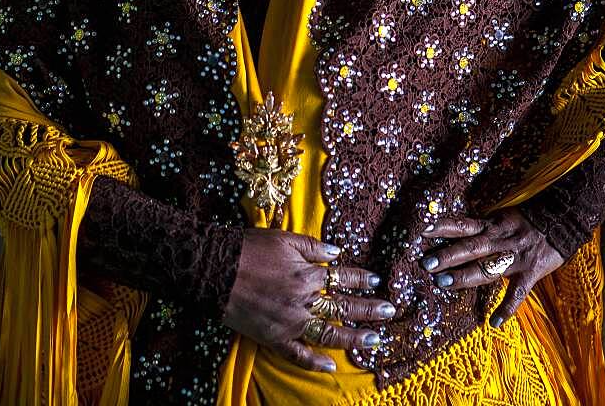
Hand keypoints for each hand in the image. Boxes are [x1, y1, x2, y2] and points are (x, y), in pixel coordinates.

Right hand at [223, 227, 396, 371]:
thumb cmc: (249, 249)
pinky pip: (298, 355)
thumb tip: (337, 252)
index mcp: (306, 274)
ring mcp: (289, 323)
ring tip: (375, 340)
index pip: (342, 277)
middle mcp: (302, 301)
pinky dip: (315, 362)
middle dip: (369, 309)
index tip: (377, 280)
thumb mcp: (284, 238)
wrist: (215, 270)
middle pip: (343, 307)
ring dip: (354, 338)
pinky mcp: (274, 338)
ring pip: (328, 335)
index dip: (361, 278)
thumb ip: (313, 247)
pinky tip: (331, 367)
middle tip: (390, 311)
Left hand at [419, 210, 563, 327]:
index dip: (442, 226)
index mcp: (492, 224)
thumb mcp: (503, 217)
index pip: (463, 224)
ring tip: (443, 284)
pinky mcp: (531, 271)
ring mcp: (514, 256)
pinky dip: (507, 308)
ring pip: (486, 266)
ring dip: (464, 276)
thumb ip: (484, 227)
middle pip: (469, 246)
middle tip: (426, 263)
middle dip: (447, 255)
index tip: (421, 230)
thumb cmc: (530, 218)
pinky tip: (494, 322)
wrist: (563, 218)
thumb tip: (458, 232)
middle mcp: (499, 239)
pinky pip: (517, 292)